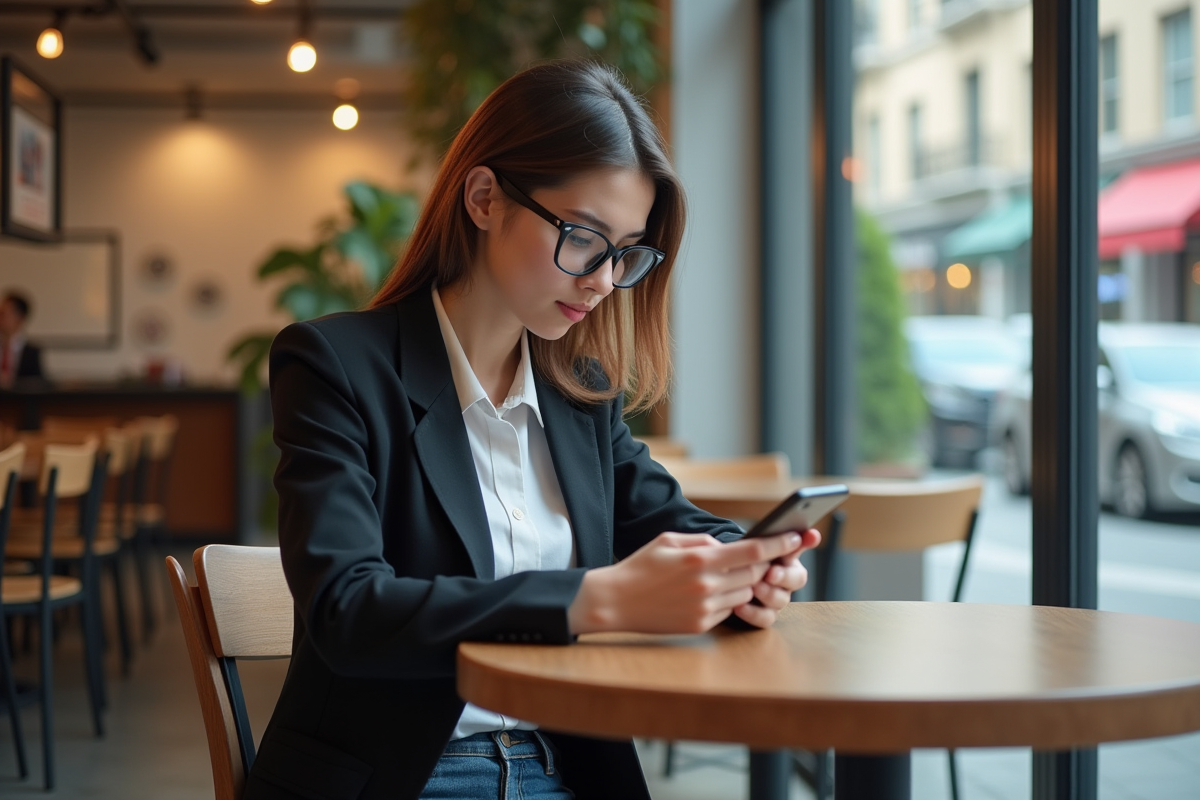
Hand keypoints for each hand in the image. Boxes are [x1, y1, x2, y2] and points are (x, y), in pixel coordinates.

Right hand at [569, 530, 806, 634]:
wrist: (615, 602)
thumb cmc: (640, 566)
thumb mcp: (669, 540)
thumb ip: (703, 541)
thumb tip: (728, 547)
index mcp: (700, 559)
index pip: (753, 552)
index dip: (780, 544)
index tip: (797, 537)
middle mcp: (707, 585)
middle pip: (755, 573)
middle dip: (762, 564)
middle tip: (759, 557)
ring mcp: (705, 608)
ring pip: (745, 592)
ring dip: (745, 582)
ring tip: (727, 575)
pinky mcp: (701, 624)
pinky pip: (729, 609)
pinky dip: (729, 599)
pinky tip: (711, 592)